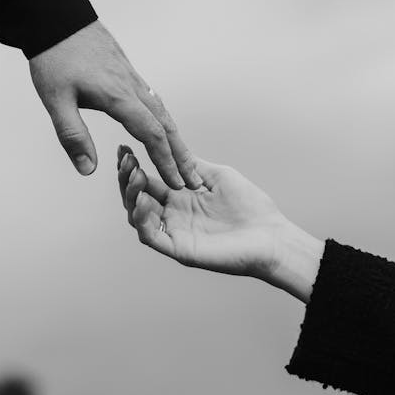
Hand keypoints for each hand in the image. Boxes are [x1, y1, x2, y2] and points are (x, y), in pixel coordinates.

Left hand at [29, 20, 201, 189]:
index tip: (177, 182)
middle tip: (194, 179)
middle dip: (181, 154)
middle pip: (166, 124)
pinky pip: (153, 99)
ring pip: (162, 111)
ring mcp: (131, 77)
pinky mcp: (126, 71)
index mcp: (118, 97)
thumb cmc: (54, 58)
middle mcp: (132, 87)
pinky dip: (164, 119)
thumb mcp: (56, 100)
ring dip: (175, 138)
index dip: (165, 161)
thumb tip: (88, 170)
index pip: (151, 134)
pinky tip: (163, 124)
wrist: (56, 18)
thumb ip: (72, 135)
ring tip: (185, 158)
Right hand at [117, 145, 323, 301]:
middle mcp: (173, 214)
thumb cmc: (250, 206)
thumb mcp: (217, 175)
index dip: (133, 165)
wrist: (270, 234)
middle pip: (137, 197)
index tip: (125, 148)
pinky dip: (141, 219)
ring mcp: (174, 231)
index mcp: (181, 196)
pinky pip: (150, 236)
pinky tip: (143, 201)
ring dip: (131, 195)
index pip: (148, 180)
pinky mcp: (178, 249)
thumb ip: (190, 164)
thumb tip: (168, 145)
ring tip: (134, 176)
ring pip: (137, 216)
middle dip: (127, 177)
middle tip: (125, 160)